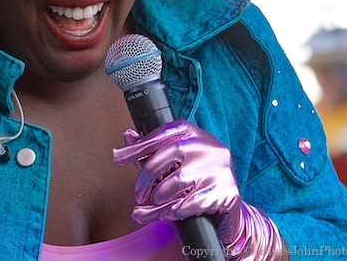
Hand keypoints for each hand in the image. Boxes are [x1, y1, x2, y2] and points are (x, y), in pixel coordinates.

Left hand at [114, 120, 284, 259]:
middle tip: (138, 195)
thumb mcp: (172, 164)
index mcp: (192, 133)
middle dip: (146, 178)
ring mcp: (220, 167)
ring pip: (177, 181)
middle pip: (167, 156)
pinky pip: (191, 202)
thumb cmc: (195, 182)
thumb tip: (128, 136)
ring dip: (159, 198)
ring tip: (155, 205)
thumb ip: (151, 151)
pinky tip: (171, 213)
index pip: (161, 134)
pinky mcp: (227, 191)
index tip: (119, 158)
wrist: (228, 211)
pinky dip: (175, 211)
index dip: (137, 147)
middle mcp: (208, 145)